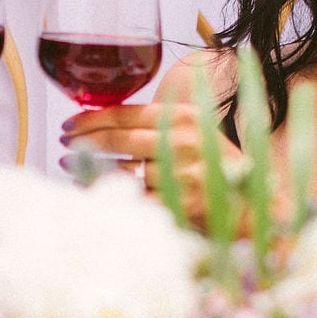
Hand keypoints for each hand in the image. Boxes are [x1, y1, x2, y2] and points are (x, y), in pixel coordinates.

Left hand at [59, 67, 238, 216]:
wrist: (251, 203)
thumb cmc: (218, 167)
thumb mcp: (195, 134)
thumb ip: (159, 126)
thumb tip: (106, 124)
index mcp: (184, 118)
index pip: (125, 113)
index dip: (91, 118)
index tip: (70, 123)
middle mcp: (182, 142)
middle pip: (118, 139)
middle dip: (84, 141)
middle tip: (65, 143)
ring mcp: (181, 174)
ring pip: (121, 171)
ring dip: (91, 170)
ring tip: (72, 168)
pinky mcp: (178, 204)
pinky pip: (133, 200)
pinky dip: (111, 196)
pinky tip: (95, 193)